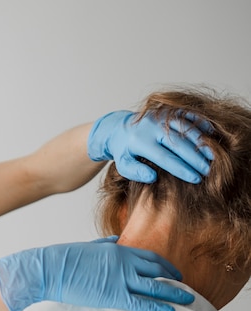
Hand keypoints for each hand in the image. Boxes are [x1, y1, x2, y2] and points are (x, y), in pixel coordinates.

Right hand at [0, 237, 193, 310]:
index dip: (164, 265)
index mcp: (117, 249)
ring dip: (174, 293)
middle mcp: (124, 262)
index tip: (172, 272)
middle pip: (157, 270)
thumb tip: (114, 239)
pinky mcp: (113, 296)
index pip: (149, 256)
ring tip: (189, 299)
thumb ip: (102, 243)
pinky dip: (158, 307)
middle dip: (173, 278)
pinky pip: (142, 303)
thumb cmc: (62, 258)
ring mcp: (120, 279)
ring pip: (155, 286)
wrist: (48, 269)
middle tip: (184, 285)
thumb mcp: (86, 246)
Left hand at [88, 110, 212, 183]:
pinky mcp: (168, 110)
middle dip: (195, 158)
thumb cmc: (124, 151)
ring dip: (201, 143)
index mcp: (140, 142)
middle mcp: (152, 127)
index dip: (182, 169)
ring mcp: (161, 116)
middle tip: (208, 171)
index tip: (196, 179)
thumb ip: (135, 172)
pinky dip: (200, 124)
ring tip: (213, 157)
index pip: (165, 158)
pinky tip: (211, 136)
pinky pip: (187, 116)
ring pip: (186, 128)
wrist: (119, 128)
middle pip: (179, 143)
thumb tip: (153, 177)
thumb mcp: (123, 164)